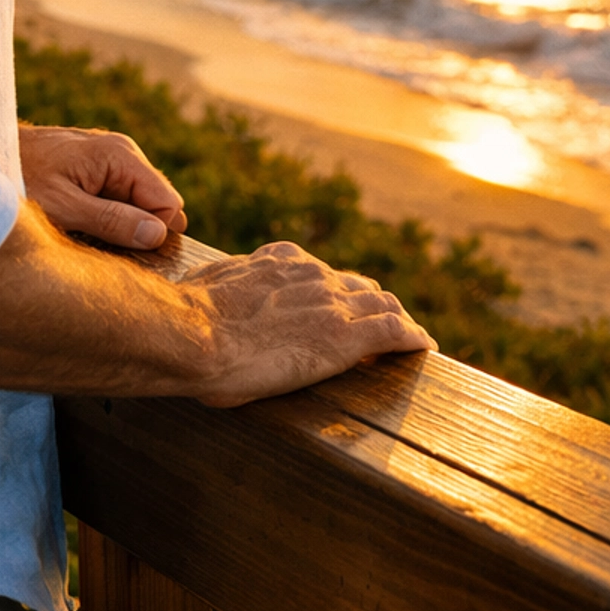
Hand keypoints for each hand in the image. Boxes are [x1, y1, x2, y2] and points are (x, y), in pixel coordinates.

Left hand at [18, 123, 187, 251]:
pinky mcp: (93, 168)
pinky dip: (101, 217)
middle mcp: (121, 152)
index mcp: (120, 155)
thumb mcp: (64, 208)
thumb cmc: (17, 178)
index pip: (168, 203)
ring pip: (135, 205)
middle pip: (154, 205)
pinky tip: (74, 222)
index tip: (120, 251)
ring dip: (116, 226)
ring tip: (79, 231)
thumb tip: (158, 234)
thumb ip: (112, 221)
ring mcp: (107, 159)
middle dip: (135, 230)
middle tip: (96, 244)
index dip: (152, 234)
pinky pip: (115, 199)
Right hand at [184, 241, 435, 405]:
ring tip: (409, 340)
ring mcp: (333, 304)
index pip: (324, 273)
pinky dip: (414, 339)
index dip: (338, 292)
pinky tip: (425, 348)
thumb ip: (223, 289)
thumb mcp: (207, 289)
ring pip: (384, 305)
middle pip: (360, 286)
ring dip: (398, 321)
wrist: (189, 334)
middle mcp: (313, 275)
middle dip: (372, 305)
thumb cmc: (184, 320)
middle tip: (382, 328)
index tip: (341, 309)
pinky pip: (396, 332)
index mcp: (281, 262)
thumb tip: (206, 296)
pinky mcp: (346, 338)